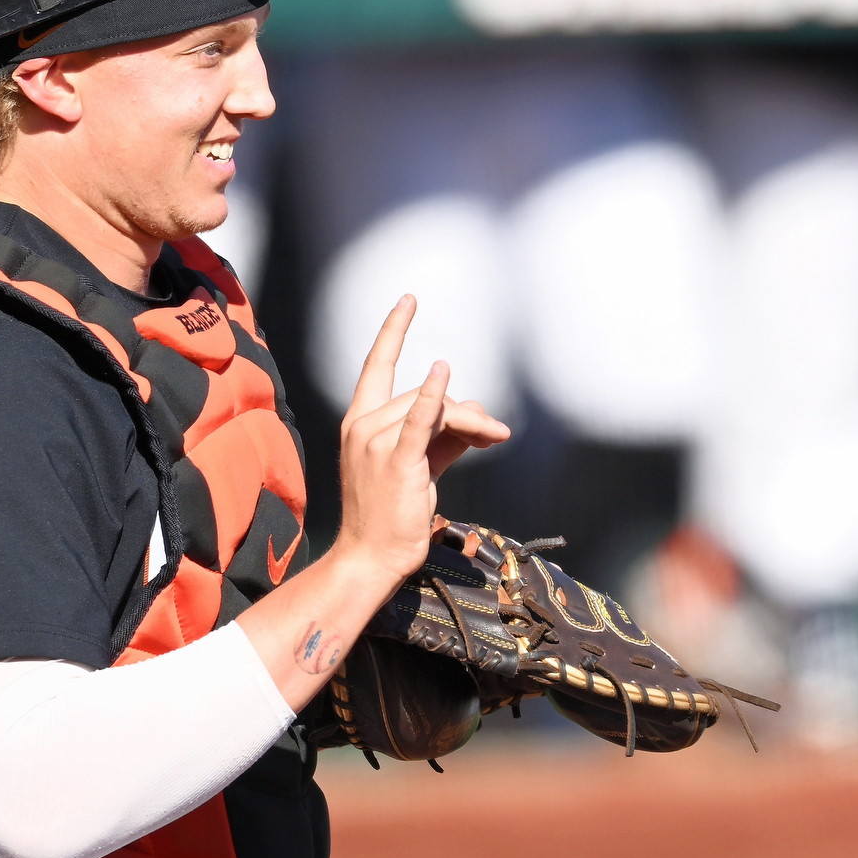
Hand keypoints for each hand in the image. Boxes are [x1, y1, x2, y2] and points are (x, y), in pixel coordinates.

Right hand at [335, 296, 510, 580]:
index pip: (376, 365)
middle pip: (423, 394)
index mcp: (360, 421)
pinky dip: (434, 398)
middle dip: (464, 411)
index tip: (409, 300)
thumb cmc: (392, 513)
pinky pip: (418, 421)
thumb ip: (446, 432)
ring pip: (434, 409)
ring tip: (497, 436)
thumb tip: (481, 411)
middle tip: (495, 432)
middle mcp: (362, 425)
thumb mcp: (420, 463)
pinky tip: (444, 374)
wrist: (372, 557)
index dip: (393, 331)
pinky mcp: (395, 461)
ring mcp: (375, 442)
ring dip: (472, 421)